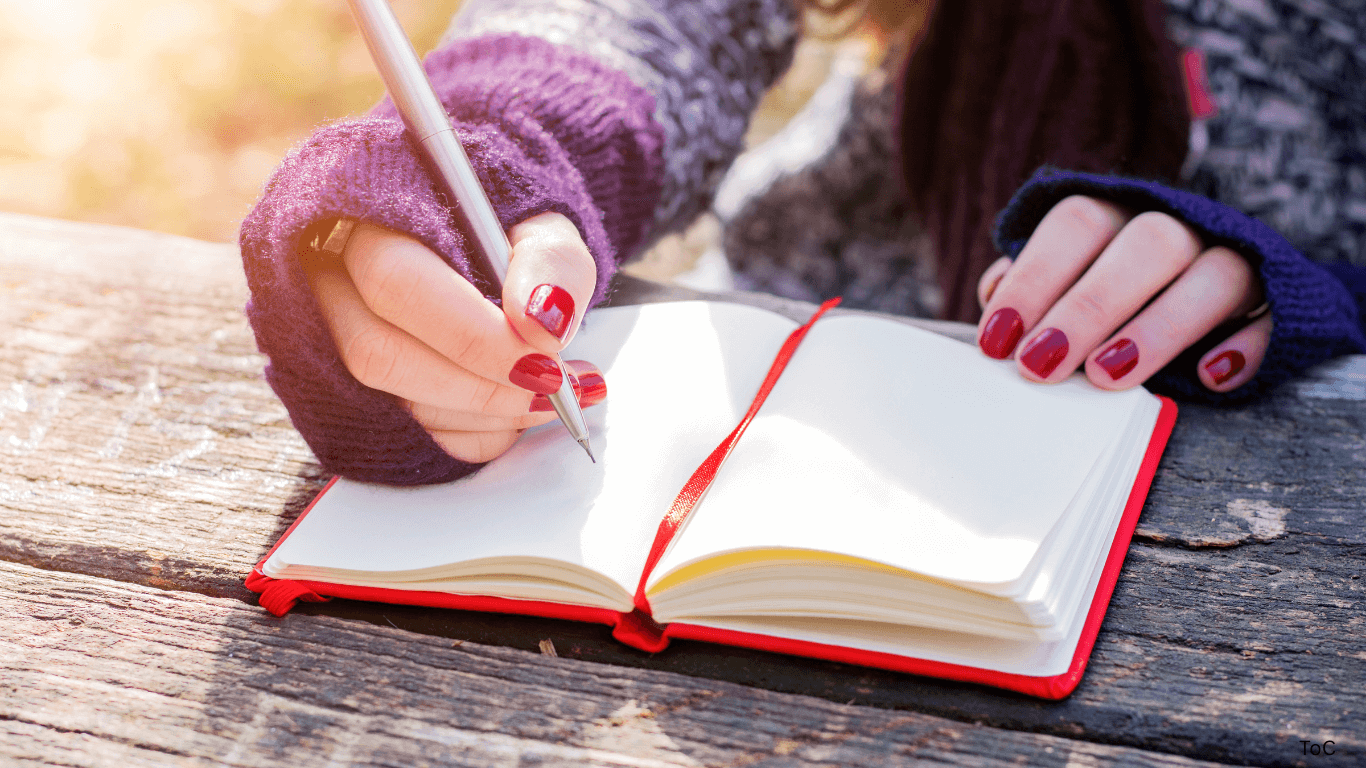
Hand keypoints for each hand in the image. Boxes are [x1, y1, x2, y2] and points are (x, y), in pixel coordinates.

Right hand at [300, 212, 604, 462]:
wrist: (484, 254)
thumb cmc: (504, 234)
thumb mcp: (542, 226)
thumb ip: (552, 263)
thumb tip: (544, 326)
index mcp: (364, 213)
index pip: (396, 282)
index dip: (473, 333)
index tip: (546, 353)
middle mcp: (329, 277)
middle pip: (377, 352)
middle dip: (481, 384)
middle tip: (554, 384)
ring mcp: (329, 338)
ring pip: (390, 400)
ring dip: (484, 413)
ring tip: (552, 394)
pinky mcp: (356, 391)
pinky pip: (410, 434)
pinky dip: (474, 434)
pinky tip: (515, 411)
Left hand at [975, 195, 1271, 391]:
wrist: (1212, 295)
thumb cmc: (1109, 292)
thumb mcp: (1067, 281)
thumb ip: (1032, 284)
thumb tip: (995, 298)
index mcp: (1119, 213)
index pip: (1077, 223)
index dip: (1034, 278)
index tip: (998, 340)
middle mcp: (1180, 226)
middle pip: (1146, 245)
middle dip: (1088, 307)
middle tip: (1039, 366)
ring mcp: (1236, 259)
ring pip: (1215, 275)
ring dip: (1158, 328)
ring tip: (1108, 378)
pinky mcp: (1281, 301)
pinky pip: (1276, 317)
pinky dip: (1246, 346)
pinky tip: (1209, 377)